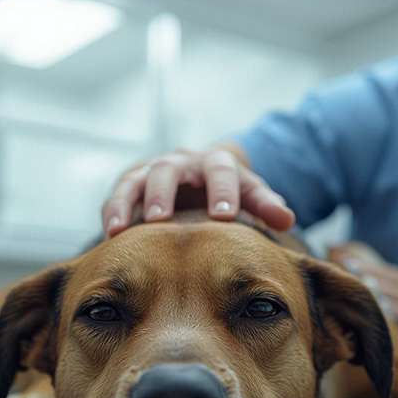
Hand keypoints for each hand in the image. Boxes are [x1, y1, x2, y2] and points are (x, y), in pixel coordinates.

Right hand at [102, 144, 294, 236]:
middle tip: (162, 219)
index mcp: (216, 163)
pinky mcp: (131, 183)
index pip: (221, 171)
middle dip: (164, 193)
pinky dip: (112, 212)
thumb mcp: (251, 194)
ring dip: (127, 203)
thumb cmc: (230, 192)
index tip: (223, 217)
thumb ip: (267, 205)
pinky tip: (110, 235)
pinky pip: (118, 195)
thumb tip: (287, 220)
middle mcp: (181, 162)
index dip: (221, 192)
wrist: (203, 175)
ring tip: (120, 230)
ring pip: (135, 181)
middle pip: (169, 170)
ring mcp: (153, 170)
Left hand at [353, 260, 397, 375]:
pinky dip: (381, 325)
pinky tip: (364, 320)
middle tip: (340, 266)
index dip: (372, 267)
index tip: (348, 258)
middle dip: (365, 275)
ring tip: (346, 289)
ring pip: (393, 305)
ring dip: (369, 297)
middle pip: (392, 286)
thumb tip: (381, 287)